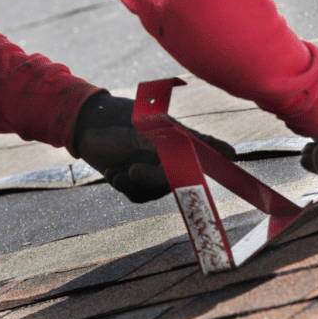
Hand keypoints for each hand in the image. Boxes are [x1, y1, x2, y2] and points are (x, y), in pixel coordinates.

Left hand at [73, 92, 235, 202]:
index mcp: (175, 137)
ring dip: (133, 186)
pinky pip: (138, 197)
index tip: (234, 155)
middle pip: (174, 179)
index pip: (204, 148)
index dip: (220, 154)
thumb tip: (212, 151)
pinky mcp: (136, 180)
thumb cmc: (116, 121)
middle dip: (151, 180)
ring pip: (154, 192)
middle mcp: (168, 154)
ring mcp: (152, 168)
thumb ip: (173, 144)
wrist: (83, 128)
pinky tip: (113, 173)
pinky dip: (125, 188)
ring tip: (117, 171)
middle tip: (131, 171)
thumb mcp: (143, 131)